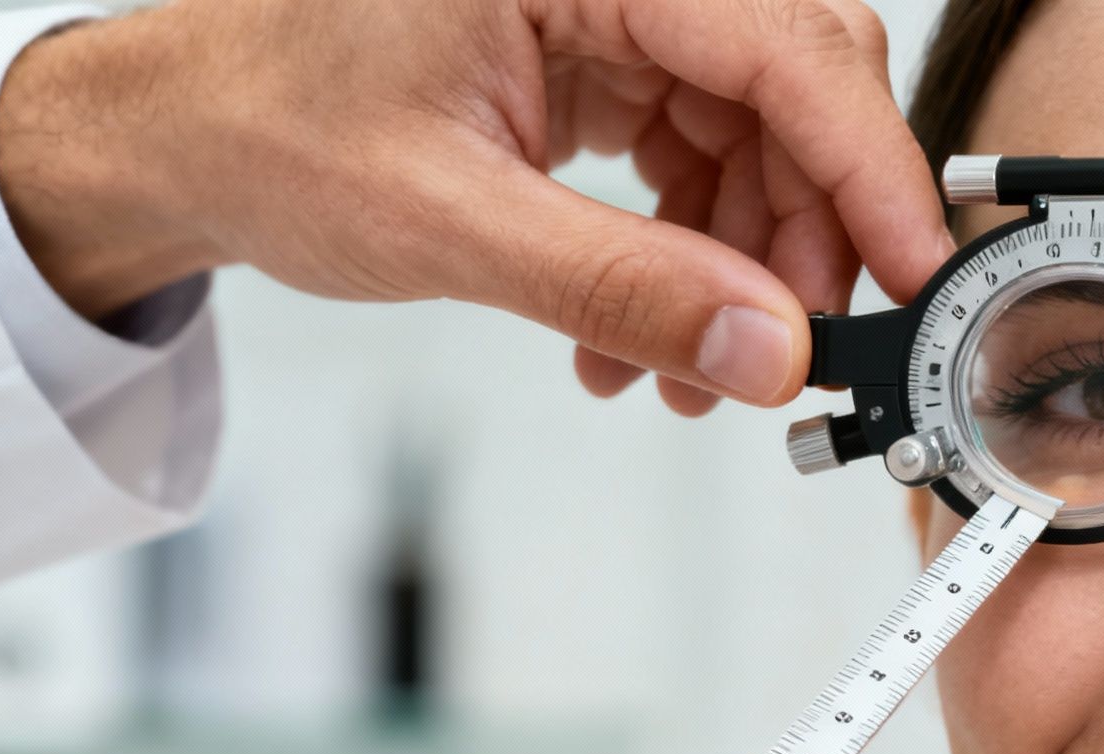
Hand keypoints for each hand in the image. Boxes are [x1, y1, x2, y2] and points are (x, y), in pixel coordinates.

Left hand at [0, 0, 953, 412]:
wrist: (187, 133)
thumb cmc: (266, 128)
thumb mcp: (447, 221)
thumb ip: (622, 288)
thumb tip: (768, 351)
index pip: (785, 44)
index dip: (867, 167)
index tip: (917, 274)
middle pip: (795, 83)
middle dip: (808, 231)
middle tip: (792, 350)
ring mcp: (619, 8)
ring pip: (764, 132)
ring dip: (751, 264)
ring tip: (686, 368)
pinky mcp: (610, 58)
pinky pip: (709, 152)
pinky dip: (701, 252)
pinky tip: (650, 331)